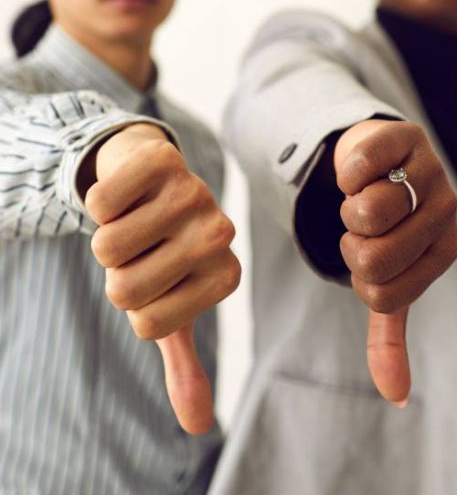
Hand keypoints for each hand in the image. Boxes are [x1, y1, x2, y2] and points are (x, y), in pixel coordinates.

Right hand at [86, 123, 240, 434]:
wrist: (153, 177)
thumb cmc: (162, 251)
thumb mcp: (173, 307)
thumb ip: (186, 366)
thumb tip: (200, 429)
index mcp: (225, 277)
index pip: (147, 324)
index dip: (135, 306)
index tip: (155, 279)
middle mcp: (220, 235)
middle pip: (124, 289)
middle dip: (115, 273)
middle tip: (140, 251)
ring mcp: (196, 193)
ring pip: (107, 244)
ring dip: (104, 236)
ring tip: (133, 222)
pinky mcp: (164, 160)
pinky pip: (100, 200)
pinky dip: (98, 200)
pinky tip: (128, 192)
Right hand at [334, 120, 456, 406]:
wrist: (382, 157)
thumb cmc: (386, 225)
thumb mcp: (388, 279)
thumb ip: (390, 336)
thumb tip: (396, 397)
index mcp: (444, 253)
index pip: (382, 295)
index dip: (359, 278)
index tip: (369, 253)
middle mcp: (446, 213)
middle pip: (371, 258)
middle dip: (350, 244)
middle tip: (363, 226)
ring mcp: (430, 173)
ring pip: (365, 212)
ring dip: (347, 207)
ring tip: (365, 195)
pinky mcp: (406, 137)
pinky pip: (357, 168)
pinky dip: (344, 172)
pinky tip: (362, 168)